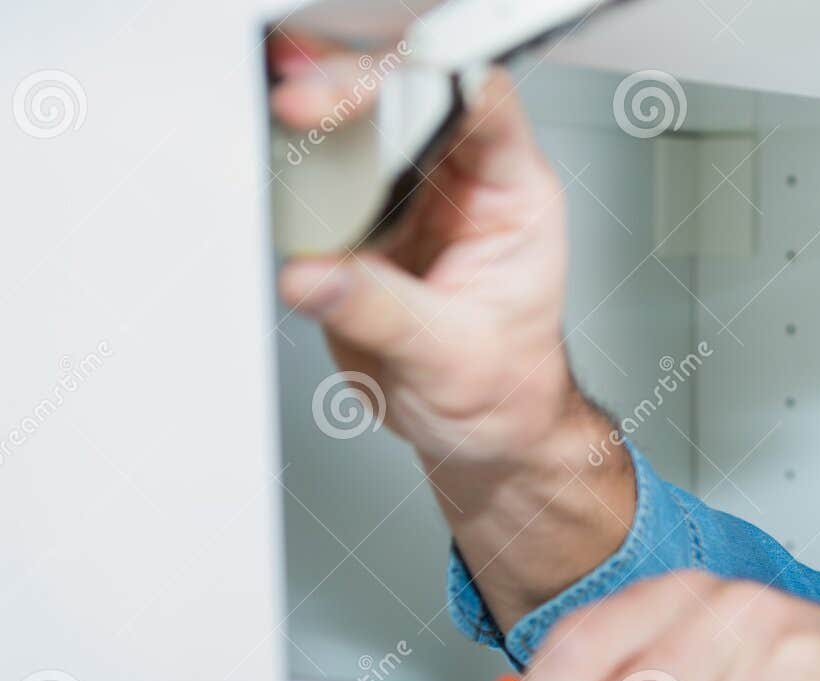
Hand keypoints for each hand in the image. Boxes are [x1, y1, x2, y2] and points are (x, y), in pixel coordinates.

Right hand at [269, 32, 574, 466]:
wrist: (482, 431)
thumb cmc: (504, 390)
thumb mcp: (452, 359)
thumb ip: (379, 312)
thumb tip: (313, 276)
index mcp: (513, 195)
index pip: (478, 100)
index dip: (424, 78)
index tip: (367, 91)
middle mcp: (463, 183)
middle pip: (408, 95)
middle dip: (350, 87)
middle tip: (300, 105)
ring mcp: (409, 197)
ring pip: (357, 125)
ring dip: (312, 123)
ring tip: (279, 133)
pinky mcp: (359, 221)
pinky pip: (319, 177)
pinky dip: (289, 170)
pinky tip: (274, 172)